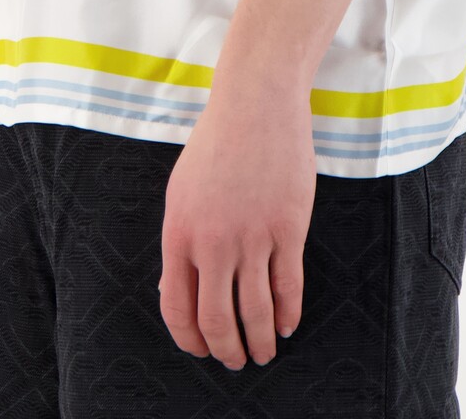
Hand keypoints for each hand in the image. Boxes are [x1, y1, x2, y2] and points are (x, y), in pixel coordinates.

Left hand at [158, 80, 315, 367]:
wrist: (256, 103)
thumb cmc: (217, 143)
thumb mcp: (182, 191)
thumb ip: (182, 241)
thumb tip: (180, 290)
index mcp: (179, 233)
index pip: (177, 307)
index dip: (189, 339)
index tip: (201, 350)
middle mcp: (213, 242)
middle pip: (218, 320)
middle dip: (227, 350)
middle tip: (235, 361)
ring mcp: (253, 237)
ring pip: (257, 311)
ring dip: (260, 341)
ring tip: (264, 353)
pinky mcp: (288, 228)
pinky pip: (289, 287)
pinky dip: (288, 314)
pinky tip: (288, 325)